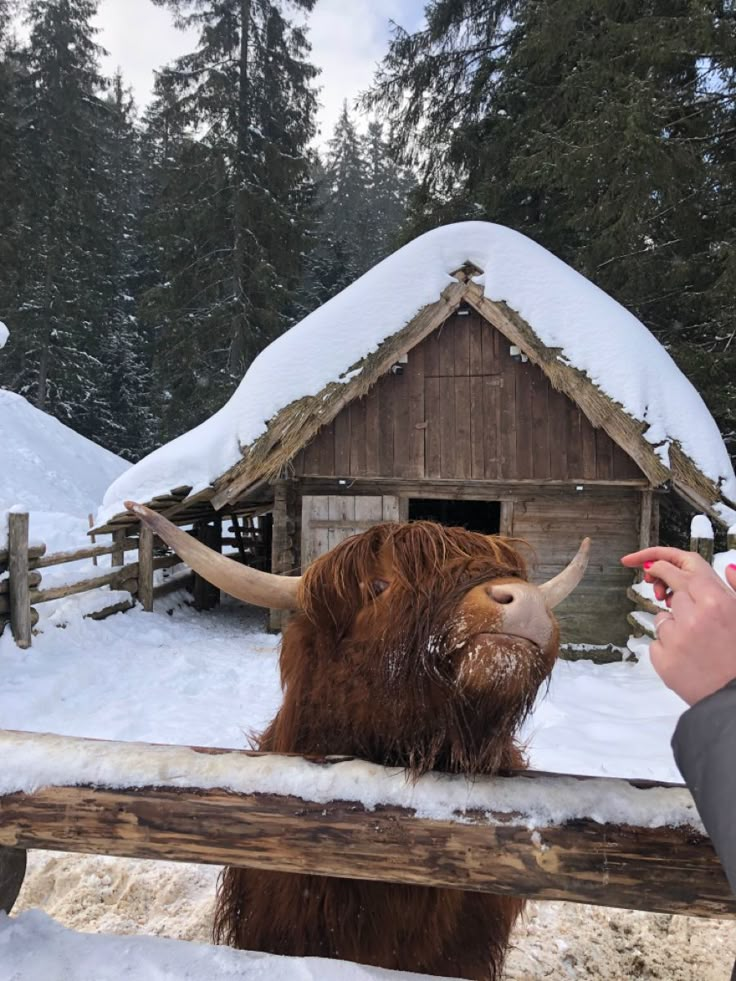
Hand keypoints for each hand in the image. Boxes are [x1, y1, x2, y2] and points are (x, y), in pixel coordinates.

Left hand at [621, 547, 735, 705]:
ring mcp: (675, 638)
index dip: (663, 562)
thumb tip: (727, 567)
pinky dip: (668, 648)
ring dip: (674, 626)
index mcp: (716, 601)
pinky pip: (657, 642)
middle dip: (671, 594)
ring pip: (662, 619)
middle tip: (675, 603)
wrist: (735, 700)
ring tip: (698, 645)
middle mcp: (693, 616)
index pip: (680, 569)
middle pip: (670, 591)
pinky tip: (688, 659)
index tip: (650, 564)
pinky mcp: (662, 659)